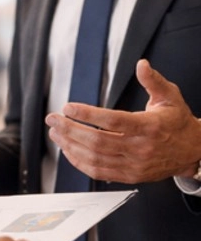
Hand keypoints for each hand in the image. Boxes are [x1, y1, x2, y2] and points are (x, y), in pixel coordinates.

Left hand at [46, 59, 200, 183]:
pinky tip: (68, 150)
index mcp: (149, 127)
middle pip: (98, 141)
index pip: (113, 121)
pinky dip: (79, 162)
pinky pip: (98, 172)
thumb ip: (153, 81)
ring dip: (70, 146)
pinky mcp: (129, 176)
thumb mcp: (170, 97)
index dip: (87, 115)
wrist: (194, 151)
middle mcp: (141, 147)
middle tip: (53, 120)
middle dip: (70, 129)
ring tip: (56, 133)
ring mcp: (134, 164)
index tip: (68, 108)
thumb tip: (142, 65)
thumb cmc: (178, 123)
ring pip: (95, 158)